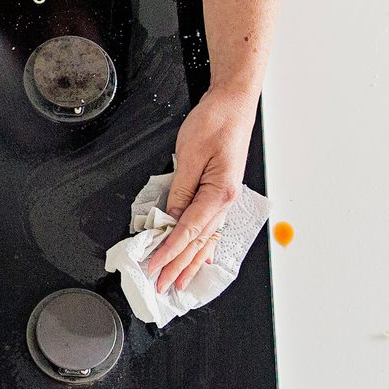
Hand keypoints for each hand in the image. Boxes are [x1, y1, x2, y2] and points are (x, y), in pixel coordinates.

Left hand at [143, 92, 254, 294]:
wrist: (233, 103)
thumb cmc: (215, 121)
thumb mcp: (190, 155)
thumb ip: (179, 191)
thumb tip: (169, 219)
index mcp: (219, 193)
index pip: (188, 230)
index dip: (169, 252)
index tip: (154, 267)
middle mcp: (225, 200)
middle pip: (198, 241)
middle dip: (178, 265)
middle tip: (161, 285)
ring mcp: (225, 198)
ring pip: (206, 238)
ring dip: (190, 261)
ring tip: (179, 282)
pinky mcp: (221, 192)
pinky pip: (209, 226)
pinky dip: (201, 245)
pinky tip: (197, 257)